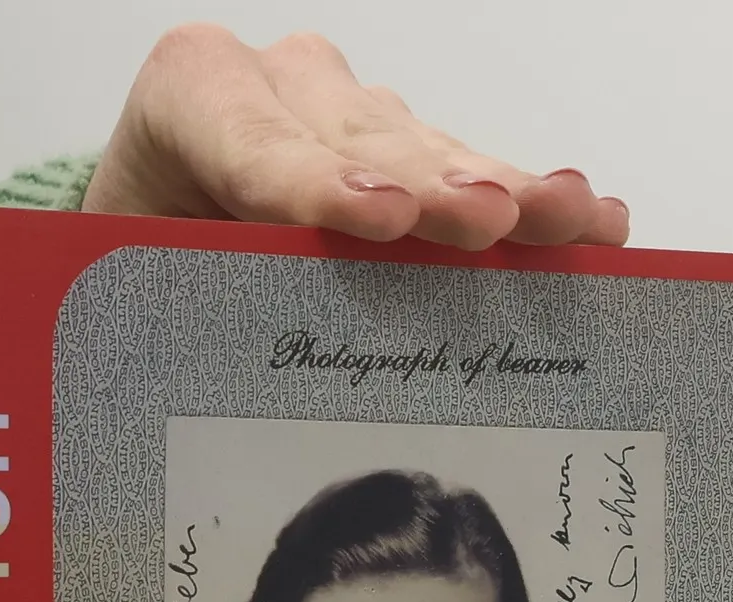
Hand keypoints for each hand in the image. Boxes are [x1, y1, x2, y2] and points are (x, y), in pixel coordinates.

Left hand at [83, 25, 628, 250]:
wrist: (151, 229)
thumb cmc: (141, 264)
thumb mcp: (141, 278)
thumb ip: (185, 299)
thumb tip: (231, 388)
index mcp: (191, 97)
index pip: (255, 146)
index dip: (319, 183)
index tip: (379, 218)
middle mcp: (279, 82)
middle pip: (363, 144)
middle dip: (432, 188)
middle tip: (493, 221)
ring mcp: (350, 107)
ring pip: (432, 154)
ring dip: (507, 193)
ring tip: (571, 219)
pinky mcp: (403, 142)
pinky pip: (468, 171)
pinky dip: (528, 203)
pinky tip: (590, 222)